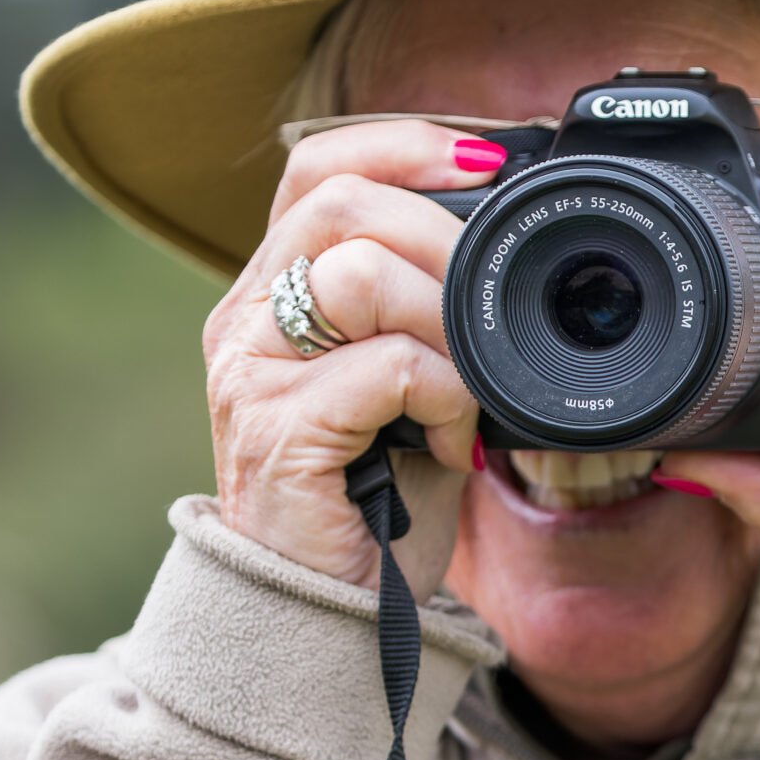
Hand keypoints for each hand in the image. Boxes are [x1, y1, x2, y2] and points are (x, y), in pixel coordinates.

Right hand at [202, 123, 499, 595]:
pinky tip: (447, 441)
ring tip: (463, 386)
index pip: (317, 168)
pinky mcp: (278, 433)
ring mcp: (253, 374)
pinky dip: (442, 396)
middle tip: (488, 306)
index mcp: (274, 291)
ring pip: (358, 274)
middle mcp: (247, 320)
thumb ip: (431, 307)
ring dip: (443, 322)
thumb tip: (511, 238)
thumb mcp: (411, 380)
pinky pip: (385, 366)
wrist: (331, 615)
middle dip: (443, 237)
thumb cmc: (378, 500)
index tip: (488, 160)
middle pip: (342, 204)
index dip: (403, 145)